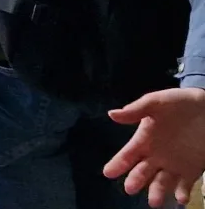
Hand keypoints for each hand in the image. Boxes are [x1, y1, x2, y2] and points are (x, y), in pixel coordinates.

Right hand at [105, 87, 204, 205]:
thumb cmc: (178, 103)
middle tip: (130, 189)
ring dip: (157, 192)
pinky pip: (185, 185)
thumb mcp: (156, 102)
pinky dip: (182, 192)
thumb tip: (112, 114)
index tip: (108, 173)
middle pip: (143, 172)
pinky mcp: (192, 170)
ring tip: (155, 202)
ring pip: (162, 183)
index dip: (118, 164)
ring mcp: (174, 164)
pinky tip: (180, 198)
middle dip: (136, 180)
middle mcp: (156, 156)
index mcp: (144, 140)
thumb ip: (136, 110)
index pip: (128, 155)